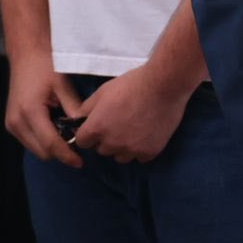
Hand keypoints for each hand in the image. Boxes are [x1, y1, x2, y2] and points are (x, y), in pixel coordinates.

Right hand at [5, 53, 82, 167]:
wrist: (26, 56)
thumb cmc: (46, 66)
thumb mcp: (64, 85)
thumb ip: (74, 109)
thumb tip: (86, 129)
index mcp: (30, 112)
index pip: (50, 144)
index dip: (66, 155)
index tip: (81, 162)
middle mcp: (16, 122)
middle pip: (41, 152)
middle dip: (60, 152)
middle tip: (79, 145)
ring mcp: (11, 124)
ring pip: (35, 149)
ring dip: (52, 147)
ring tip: (69, 135)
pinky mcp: (11, 124)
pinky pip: (30, 141)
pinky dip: (44, 140)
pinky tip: (57, 129)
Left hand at [72, 64, 191, 162]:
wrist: (164, 84)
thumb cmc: (132, 84)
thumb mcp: (103, 91)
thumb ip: (86, 109)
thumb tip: (78, 120)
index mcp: (96, 128)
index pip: (82, 142)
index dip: (90, 133)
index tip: (100, 125)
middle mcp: (111, 143)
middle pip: (102, 150)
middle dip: (107, 139)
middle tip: (121, 122)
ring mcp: (131, 149)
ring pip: (121, 156)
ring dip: (124, 147)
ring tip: (136, 129)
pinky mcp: (150, 152)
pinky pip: (140, 157)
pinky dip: (142, 148)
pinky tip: (148, 133)